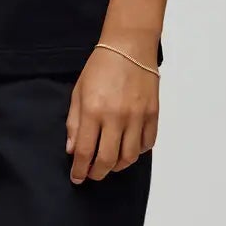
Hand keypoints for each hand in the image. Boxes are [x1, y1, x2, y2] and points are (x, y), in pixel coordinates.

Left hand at [65, 43, 158, 182]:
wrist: (129, 47)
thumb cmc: (101, 67)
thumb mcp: (78, 93)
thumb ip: (74, 123)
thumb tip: (73, 150)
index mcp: (94, 111)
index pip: (85, 152)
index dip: (79, 170)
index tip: (77, 177)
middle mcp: (116, 117)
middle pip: (107, 160)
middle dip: (97, 173)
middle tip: (92, 174)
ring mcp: (137, 117)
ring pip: (129, 157)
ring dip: (117, 166)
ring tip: (109, 163)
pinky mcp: (153, 114)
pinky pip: (147, 144)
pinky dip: (137, 153)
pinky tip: (128, 149)